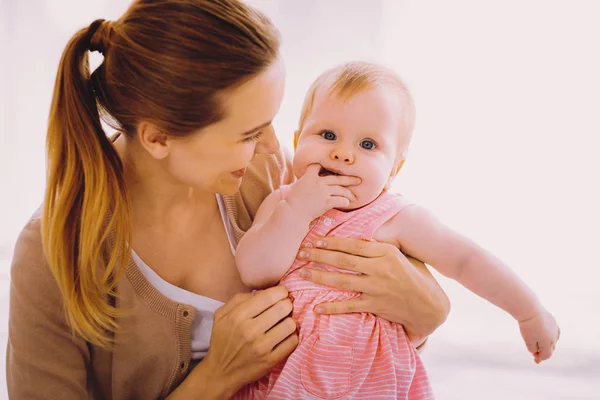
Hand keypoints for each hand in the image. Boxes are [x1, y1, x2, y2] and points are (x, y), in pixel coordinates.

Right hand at [191, 287, 298, 398]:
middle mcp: (250, 330)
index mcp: (238, 316)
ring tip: (284, 322)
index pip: (269, 296)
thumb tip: (261, 292)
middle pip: (283, 307)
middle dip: (287, 304)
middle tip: (284, 307)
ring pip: (290, 324)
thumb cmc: (222, 340)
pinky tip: (284, 336)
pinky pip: (292, 342)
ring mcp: (261, 347)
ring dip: (290, 321)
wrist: (220, 372)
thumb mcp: (221, 315)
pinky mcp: (270, 361)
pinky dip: (291, 337)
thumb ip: (238, 299)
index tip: (281, 294)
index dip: (280, 291)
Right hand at [285, 164, 360, 221]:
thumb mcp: (295, 187)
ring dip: (349, 193)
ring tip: (354, 196)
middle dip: (349, 179)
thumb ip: (304, 182)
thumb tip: (305, 182)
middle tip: (359, 180)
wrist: (292, 211)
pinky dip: (344, 201)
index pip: (318, 166)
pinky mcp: (326, 202)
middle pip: (337, 178)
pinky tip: (347, 203)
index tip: (330, 170)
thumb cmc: (291, 201)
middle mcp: (318, 182)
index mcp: (309, 176)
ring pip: (340, 189)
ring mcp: (323, 191)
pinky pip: (339, 200)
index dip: (324, 167)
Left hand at [296, 237, 449, 342]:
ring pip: (341, 280)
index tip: (316, 240)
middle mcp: (379, 268)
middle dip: (319, 255)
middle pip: (343, 260)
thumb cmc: (415, 276)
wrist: (429, 305)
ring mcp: (376, 287)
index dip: (332, 242)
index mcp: (385, 252)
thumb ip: (380, 248)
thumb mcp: (401, 255)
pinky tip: (317, 308)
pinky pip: (349, 306)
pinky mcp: (375, 305)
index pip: (353, 245)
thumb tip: (358, 237)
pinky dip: (332, 307)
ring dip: (319, 276)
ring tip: (302, 273)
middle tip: (300, 253)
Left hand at [518, 309, 559, 363]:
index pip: (546, 355)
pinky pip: (555, 331)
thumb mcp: (528, 340)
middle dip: (544, 352)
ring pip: (554, 340)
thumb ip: (533, 349)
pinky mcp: (553, 321)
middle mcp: (554, 337)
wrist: (529, 309)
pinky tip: (549, 337)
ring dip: (548, 344)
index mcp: (548, 343)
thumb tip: (536, 352)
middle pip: (551, 348)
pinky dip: (552, 336)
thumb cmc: (527, 326)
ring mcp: (555, 328)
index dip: (540, 358)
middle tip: (536, 355)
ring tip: (542, 346)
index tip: (534, 360)